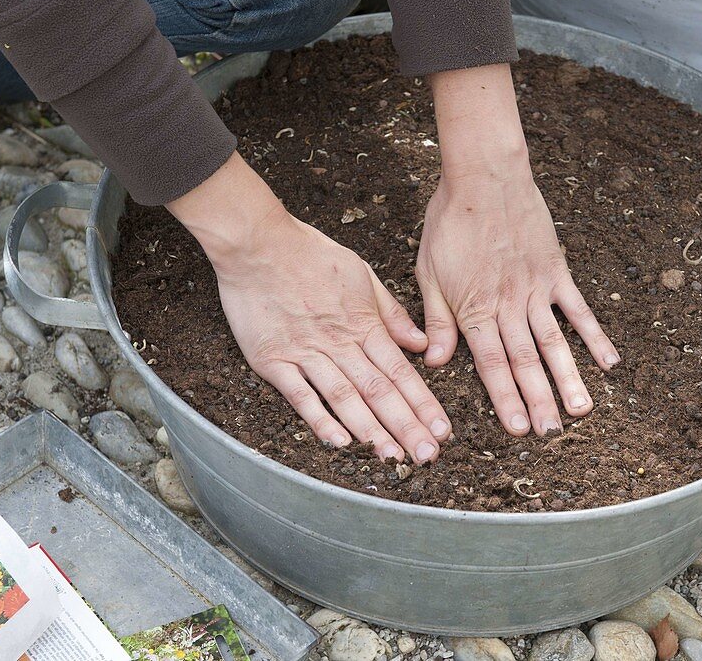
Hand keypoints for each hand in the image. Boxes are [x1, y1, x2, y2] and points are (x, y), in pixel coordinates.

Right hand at [167, 153, 449, 461]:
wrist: (258, 243)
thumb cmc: (310, 254)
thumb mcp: (362, 274)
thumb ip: (391, 313)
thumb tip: (421, 344)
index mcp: (364, 323)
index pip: (401, 371)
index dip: (424, 403)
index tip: (443, 430)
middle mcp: (340, 342)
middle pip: (380, 391)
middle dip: (407, 426)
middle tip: (428, 455)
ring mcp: (306, 352)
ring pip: (346, 397)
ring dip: (371, 430)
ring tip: (393, 457)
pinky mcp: (273, 359)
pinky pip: (300, 395)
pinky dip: (320, 419)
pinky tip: (340, 442)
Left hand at [418, 65, 619, 435]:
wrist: (484, 176)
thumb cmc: (450, 222)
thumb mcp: (428, 271)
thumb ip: (436, 319)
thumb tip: (435, 361)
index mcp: (474, 308)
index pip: (490, 364)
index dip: (505, 399)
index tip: (518, 429)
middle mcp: (508, 304)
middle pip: (526, 361)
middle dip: (538, 400)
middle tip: (552, 433)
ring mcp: (536, 289)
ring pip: (555, 342)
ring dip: (568, 378)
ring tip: (582, 410)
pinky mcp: (556, 271)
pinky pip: (578, 309)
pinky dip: (594, 336)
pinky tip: (608, 362)